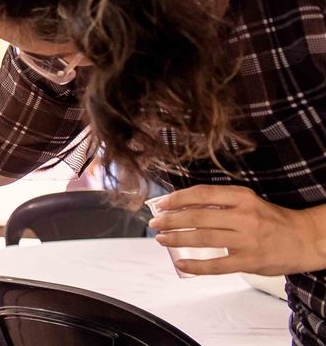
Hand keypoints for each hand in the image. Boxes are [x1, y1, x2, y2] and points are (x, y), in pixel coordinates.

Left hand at [150, 184, 325, 275]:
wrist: (305, 239)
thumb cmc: (271, 219)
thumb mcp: (248, 201)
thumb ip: (220, 202)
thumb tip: (183, 205)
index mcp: (241, 197)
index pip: (202, 194)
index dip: (177, 198)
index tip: (160, 203)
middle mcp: (243, 216)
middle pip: (198, 216)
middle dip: (171, 220)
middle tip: (154, 223)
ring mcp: (247, 240)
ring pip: (203, 238)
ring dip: (177, 238)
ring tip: (161, 239)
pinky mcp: (249, 261)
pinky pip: (217, 265)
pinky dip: (196, 265)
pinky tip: (181, 263)